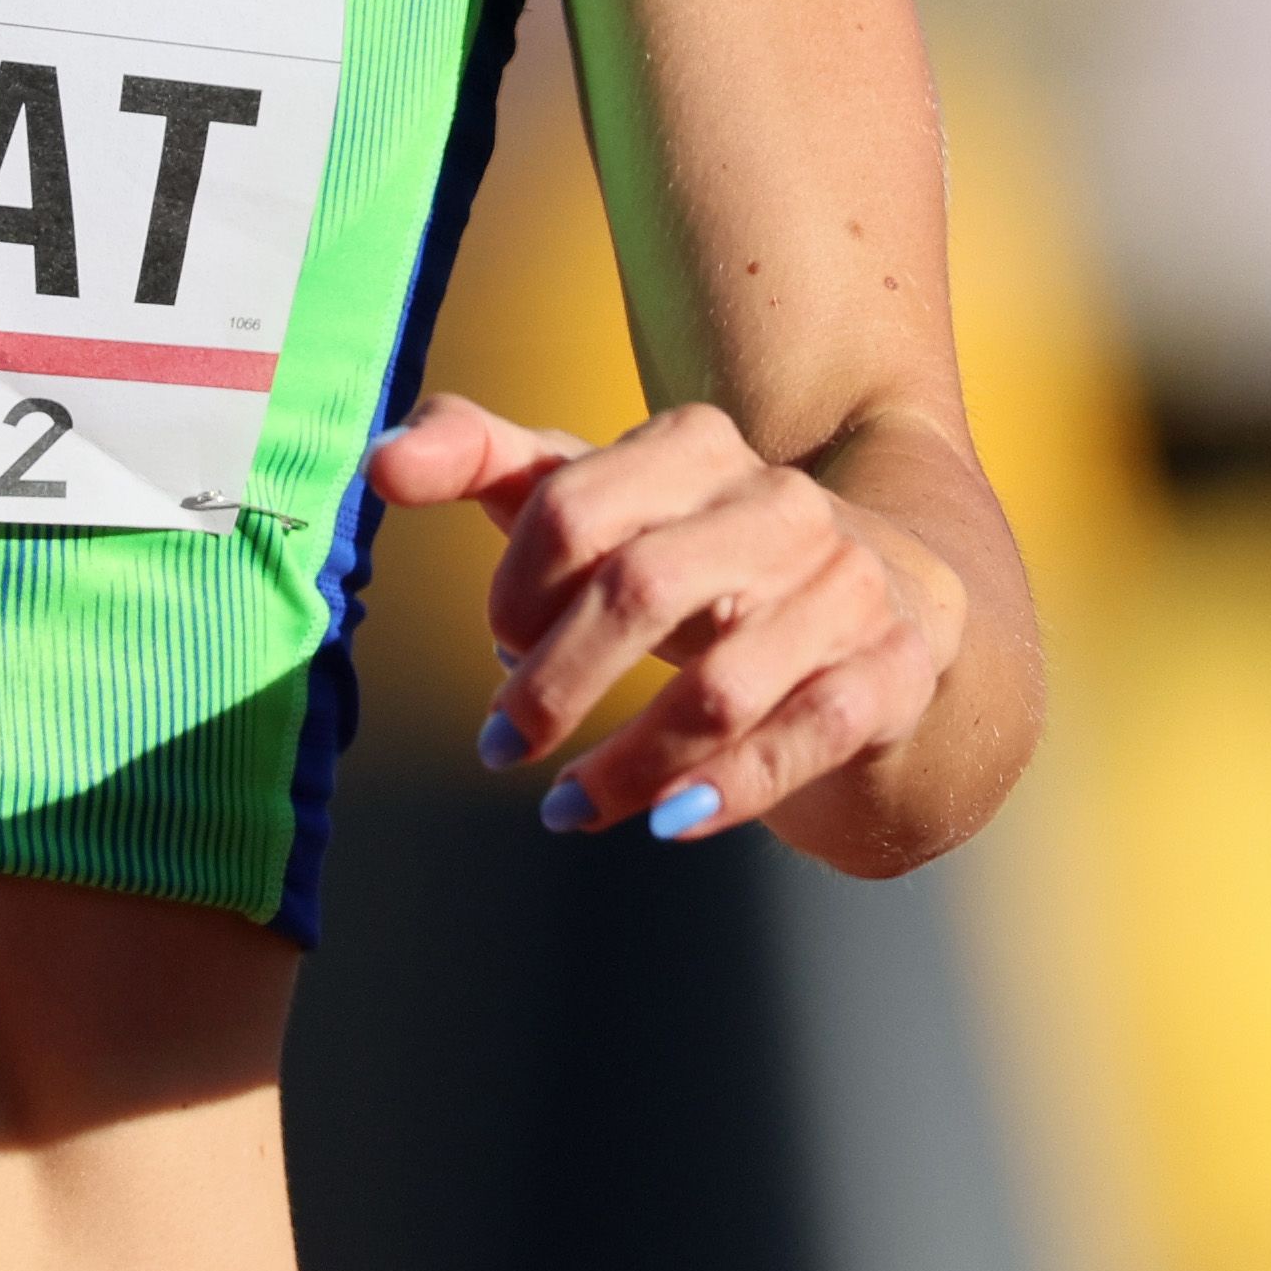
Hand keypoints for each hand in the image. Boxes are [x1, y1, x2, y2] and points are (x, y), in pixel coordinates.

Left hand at [366, 393, 963, 848]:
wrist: (888, 599)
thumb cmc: (697, 552)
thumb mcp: (597, 498)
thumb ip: (484, 462)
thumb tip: (378, 461)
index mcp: (695, 446)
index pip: (570, 505)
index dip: (513, 590)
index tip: (495, 646)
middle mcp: (779, 504)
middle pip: (639, 589)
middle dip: (553, 684)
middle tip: (498, 744)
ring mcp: (847, 588)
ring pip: (719, 686)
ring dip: (624, 764)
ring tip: (561, 807)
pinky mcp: (892, 672)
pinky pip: (804, 740)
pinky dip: (727, 793)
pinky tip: (662, 825)